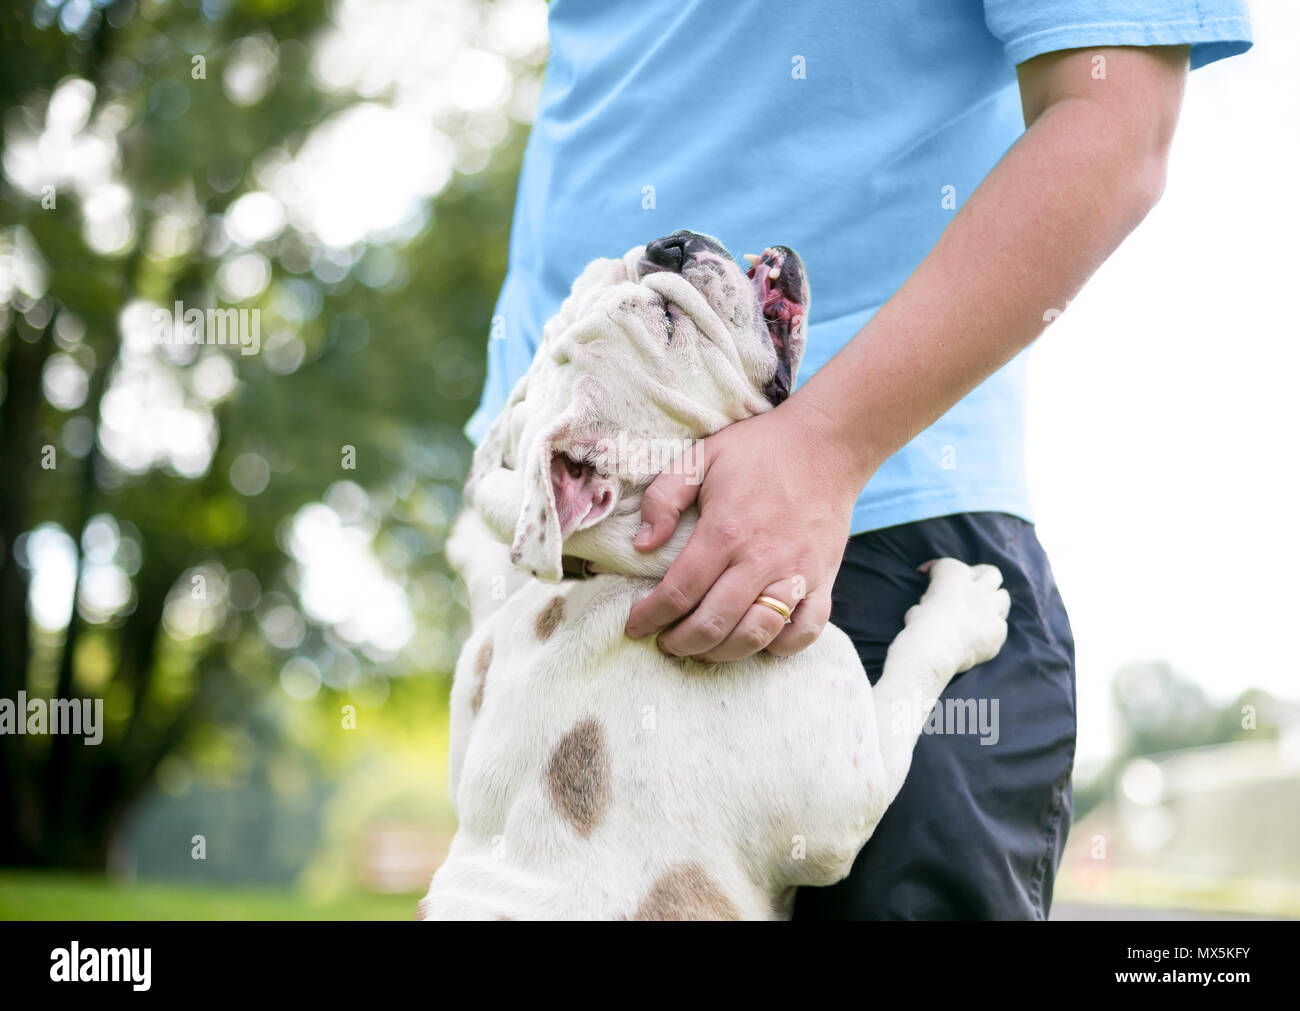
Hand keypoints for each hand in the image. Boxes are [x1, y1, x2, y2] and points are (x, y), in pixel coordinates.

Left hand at [625, 400, 867, 660]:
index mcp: (726, 530)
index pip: (679, 591)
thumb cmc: (759, 449)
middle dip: (680, 643)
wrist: (828, 443)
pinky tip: (756, 641)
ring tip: (702, 649)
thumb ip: (663, 498)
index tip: (635, 625)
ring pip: (756, 635)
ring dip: (722, 653)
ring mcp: (796, 573)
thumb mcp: (700, 457)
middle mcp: (762, 558)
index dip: (650, 617)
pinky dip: (780, 647)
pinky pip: (805, 631)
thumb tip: (642, 545)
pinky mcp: (823, 580)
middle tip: (664, 642)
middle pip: (713, 623)